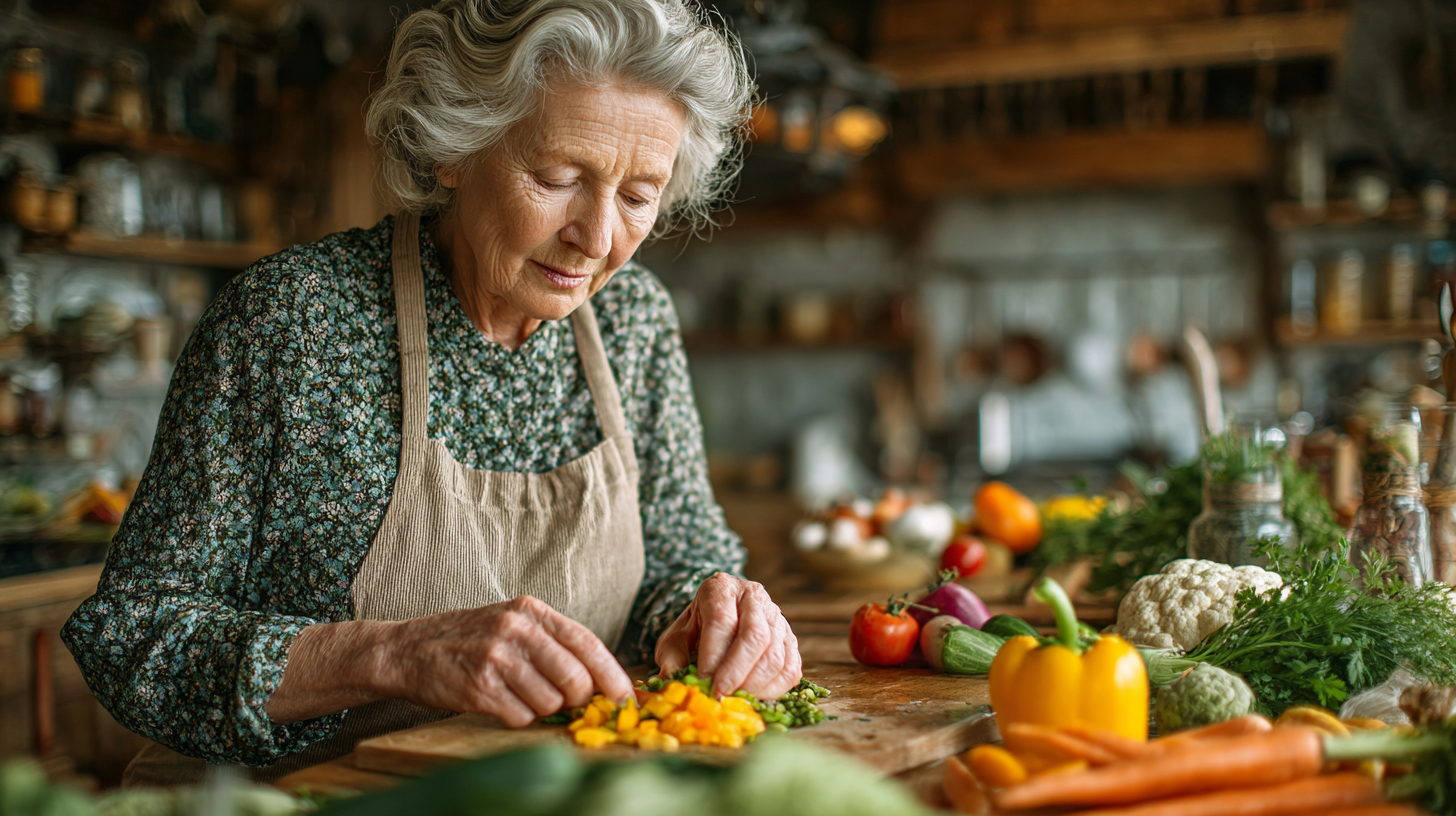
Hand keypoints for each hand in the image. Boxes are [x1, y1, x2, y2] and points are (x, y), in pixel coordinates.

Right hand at [388, 596, 633, 727]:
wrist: (408, 650)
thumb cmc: (468, 640)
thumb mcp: (511, 623)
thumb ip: (552, 643)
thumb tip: (598, 680)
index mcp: (531, 611)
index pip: (587, 643)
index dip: (612, 674)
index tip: (626, 697)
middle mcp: (516, 629)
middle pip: (575, 678)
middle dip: (578, 699)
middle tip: (565, 702)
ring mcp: (497, 658)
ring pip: (550, 702)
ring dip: (541, 708)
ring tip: (518, 694)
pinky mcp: (479, 687)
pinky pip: (520, 716)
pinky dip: (517, 717)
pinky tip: (500, 702)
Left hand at [654, 573, 800, 698]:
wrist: (716, 620)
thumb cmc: (693, 631)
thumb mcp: (674, 639)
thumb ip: (672, 661)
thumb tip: (675, 686)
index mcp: (721, 588)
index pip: (722, 620)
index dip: (714, 654)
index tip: (703, 681)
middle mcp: (754, 596)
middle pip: (755, 636)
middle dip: (737, 671)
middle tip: (721, 694)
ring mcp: (777, 617)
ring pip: (776, 654)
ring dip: (755, 685)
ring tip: (735, 700)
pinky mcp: (791, 640)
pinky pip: (791, 669)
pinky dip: (774, 689)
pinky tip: (754, 698)